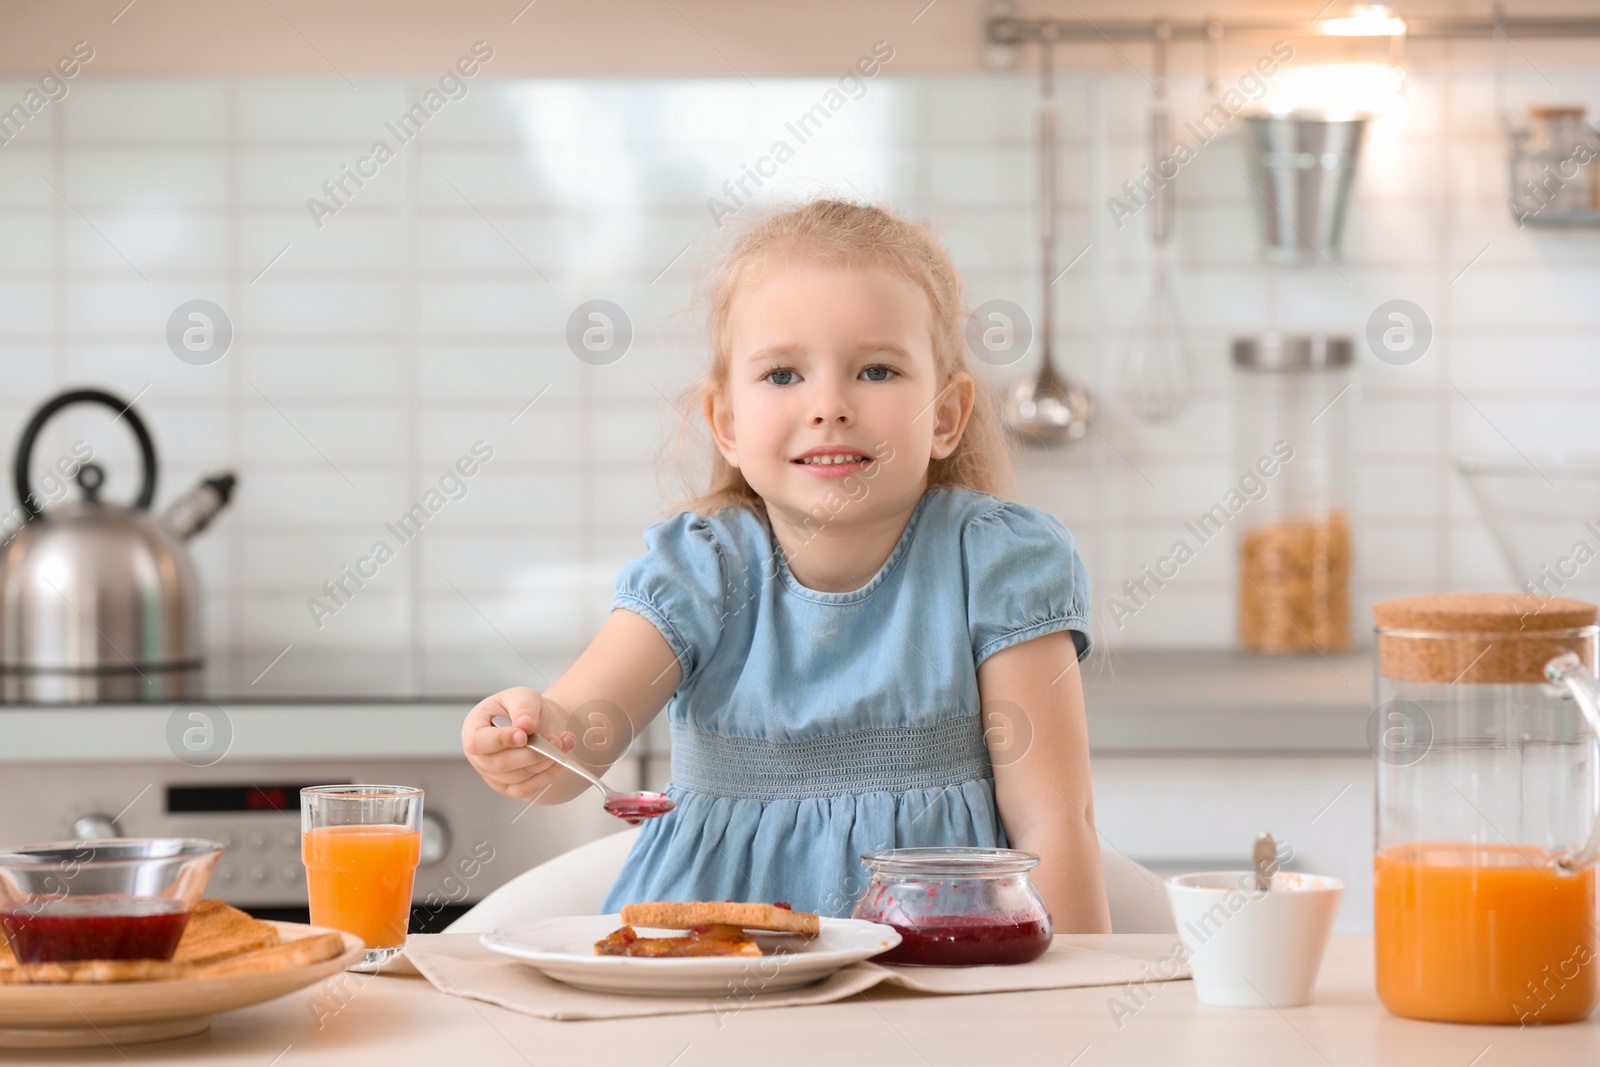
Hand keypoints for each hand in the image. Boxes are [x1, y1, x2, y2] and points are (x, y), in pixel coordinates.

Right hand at [462, 687, 578, 802]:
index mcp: (474, 728)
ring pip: (518, 777)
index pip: (477, 742)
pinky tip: (559, 759)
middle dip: (532, 753)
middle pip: (501, 764)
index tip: (523, 735)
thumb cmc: (523, 709)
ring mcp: (493, 774)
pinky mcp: (510, 787)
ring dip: (545, 761)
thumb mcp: (522, 696)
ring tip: (562, 742)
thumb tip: (524, 725)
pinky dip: (548, 774)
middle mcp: (479, 755)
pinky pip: (528, 788)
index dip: (499, 741)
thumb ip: (523, 708)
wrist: (537, 722)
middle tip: (554, 740)